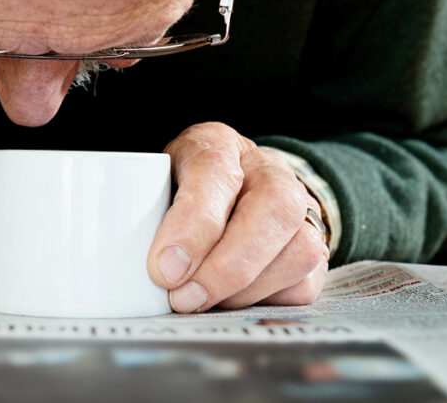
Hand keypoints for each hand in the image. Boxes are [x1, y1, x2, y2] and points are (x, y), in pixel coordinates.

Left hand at [147, 122, 328, 311]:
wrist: (227, 186)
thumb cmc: (176, 189)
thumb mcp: (149, 186)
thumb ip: (140, 213)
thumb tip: (132, 271)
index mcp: (216, 143)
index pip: (214, 170)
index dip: (192, 224)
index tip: (164, 268)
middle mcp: (266, 168)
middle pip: (273, 207)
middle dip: (227, 265)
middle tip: (185, 298)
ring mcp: (299, 205)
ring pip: (298, 248)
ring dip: (245, 289)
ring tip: (203, 302)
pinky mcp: (314, 244)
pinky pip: (305, 281)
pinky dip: (267, 299)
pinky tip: (231, 301)